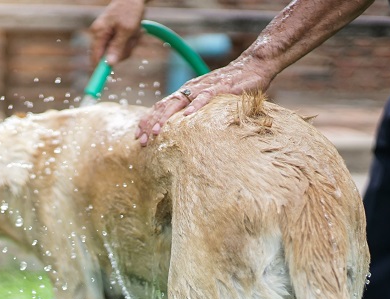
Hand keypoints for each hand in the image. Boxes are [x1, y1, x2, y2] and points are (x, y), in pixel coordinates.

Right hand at [89, 0, 146, 65]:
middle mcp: (100, 35)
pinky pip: (122, 46)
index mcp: (99, 33)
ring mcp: (106, 35)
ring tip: (135, 32)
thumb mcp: (127, 30)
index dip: (100, 69)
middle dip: (123, 51)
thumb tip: (109, 64)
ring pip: (118, 52)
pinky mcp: (113, 35)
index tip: (105, 79)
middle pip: (108, 57)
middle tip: (132, 40)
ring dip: (130, 45)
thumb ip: (117, 47)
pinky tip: (134, 31)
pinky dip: (130, 41)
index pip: (95, 58)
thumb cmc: (130, 10)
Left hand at [135, 59, 274, 145]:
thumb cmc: (231, 85)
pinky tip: (187, 117)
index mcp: (186, 92)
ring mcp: (203, 87)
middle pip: (164, 106)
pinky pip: (205, 97)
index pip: (160, 107)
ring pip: (179, 102)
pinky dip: (195, 106)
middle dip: (150, 123)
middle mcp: (190, 88)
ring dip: (166, 118)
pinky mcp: (220, 88)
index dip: (147, 121)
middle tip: (141, 140)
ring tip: (156, 132)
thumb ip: (195, 109)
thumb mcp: (208, 99)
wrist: (252, 66)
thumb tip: (184, 128)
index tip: (137, 136)